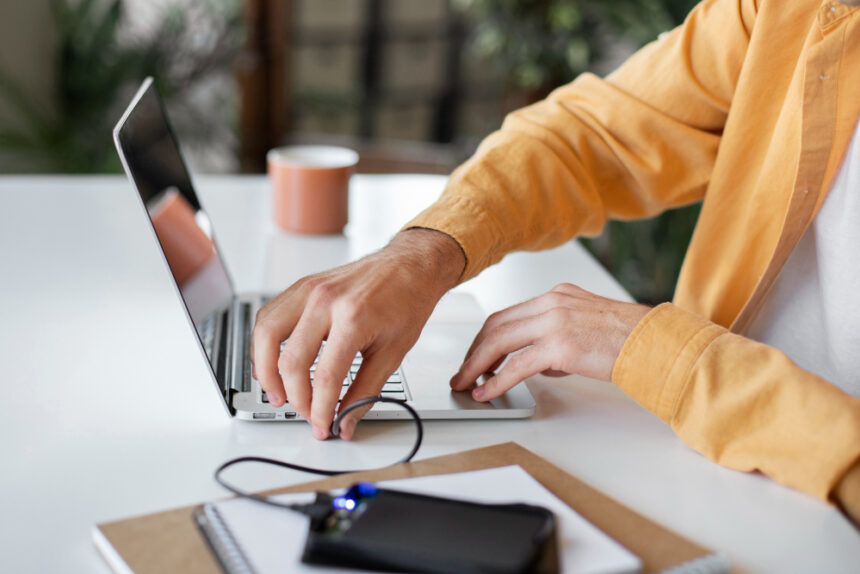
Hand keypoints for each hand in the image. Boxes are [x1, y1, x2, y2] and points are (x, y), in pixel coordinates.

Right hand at [251, 229, 464, 439]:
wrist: (409, 265)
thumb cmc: (406, 300)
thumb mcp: (393, 352)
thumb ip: (366, 392)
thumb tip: (346, 422)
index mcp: (353, 317)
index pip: (326, 377)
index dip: (321, 409)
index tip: (323, 425)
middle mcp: (325, 300)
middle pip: (291, 361)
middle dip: (295, 398)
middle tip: (306, 412)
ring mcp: (308, 289)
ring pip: (266, 335)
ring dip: (266, 372)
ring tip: (278, 394)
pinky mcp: (301, 286)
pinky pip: (268, 317)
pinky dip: (264, 344)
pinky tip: (273, 363)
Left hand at [449, 283, 649, 400]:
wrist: (657, 342)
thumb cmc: (630, 339)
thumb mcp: (588, 324)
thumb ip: (559, 334)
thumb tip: (537, 361)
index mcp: (558, 295)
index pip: (509, 314)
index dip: (486, 338)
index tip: (476, 355)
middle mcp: (552, 303)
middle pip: (496, 325)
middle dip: (474, 352)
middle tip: (463, 373)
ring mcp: (555, 322)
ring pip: (499, 341)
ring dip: (477, 366)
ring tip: (467, 384)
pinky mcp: (560, 345)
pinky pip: (517, 365)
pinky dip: (496, 381)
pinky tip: (487, 392)